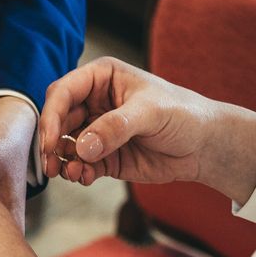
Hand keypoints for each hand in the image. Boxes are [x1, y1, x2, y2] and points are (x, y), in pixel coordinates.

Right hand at [40, 57, 255, 204]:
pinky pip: (80, 164)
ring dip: (61, 160)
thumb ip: (115, 127)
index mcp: (101, 79)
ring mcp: (96, 131)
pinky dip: (77, 172)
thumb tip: (82, 147)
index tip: (50, 141)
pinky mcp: (102, 156)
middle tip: (51, 163)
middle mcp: (93, 103)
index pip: (63, 92)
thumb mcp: (151, 113)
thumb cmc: (184, 114)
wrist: (204, 146)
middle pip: (58, 120)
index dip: (52, 115)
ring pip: (65, 145)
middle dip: (51, 142)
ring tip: (68, 173)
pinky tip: (83, 177)